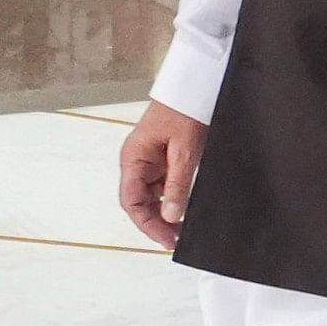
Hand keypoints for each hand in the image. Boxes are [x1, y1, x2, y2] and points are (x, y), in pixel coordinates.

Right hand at [117, 101, 208, 248]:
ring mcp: (149, 161)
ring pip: (151, 197)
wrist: (194, 86)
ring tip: (182, 229)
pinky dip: (172, 200)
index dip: (147, 224)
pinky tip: (183, 210)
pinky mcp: (162, 159)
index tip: (167, 239)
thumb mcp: (183, 152)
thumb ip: (176, 185)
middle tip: (177, 239)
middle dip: (156, 223)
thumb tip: (170, 215)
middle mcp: (136, 162)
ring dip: (164, 214)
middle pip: (139, 202)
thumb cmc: (184, 110)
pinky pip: (162, 186)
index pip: (132, 202)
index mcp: (133, 159)